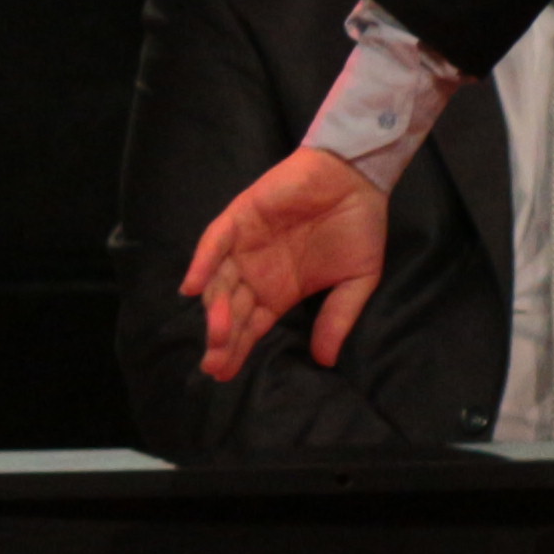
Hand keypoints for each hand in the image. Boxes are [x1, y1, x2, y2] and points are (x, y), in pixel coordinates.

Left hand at [183, 145, 391, 378]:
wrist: (359, 177)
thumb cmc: (359, 226)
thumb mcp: (357, 280)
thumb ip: (337, 317)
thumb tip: (324, 360)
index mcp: (280, 290)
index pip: (251, 326)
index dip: (237, 350)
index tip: (224, 375)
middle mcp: (256, 271)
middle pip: (230, 310)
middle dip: (221, 338)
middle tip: (215, 363)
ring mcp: (245, 244)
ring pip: (219, 281)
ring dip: (215, 308)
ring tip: (216, 334)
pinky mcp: (241, 216)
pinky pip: (215, 241)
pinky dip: (202, 263)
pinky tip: (194, 287)